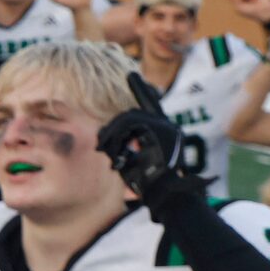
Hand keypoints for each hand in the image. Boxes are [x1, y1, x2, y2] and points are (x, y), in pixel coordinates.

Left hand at [99, 73, 202, 207]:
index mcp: (161, 132)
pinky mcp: (163, 133)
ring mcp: (167, 129)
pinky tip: (116, 153)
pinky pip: (132, 124)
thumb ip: (121, 147)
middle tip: (101, 145)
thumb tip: (102, 139)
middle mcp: (167, 127)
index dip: (141, 89)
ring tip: (104, 150)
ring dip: (113, 134)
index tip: (131, 73)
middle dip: (112, 129)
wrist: (168, 197)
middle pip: (132, 114)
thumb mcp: (131, 163)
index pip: (150, 104)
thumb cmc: (150, 185)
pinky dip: (118, 136)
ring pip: (130, 117)